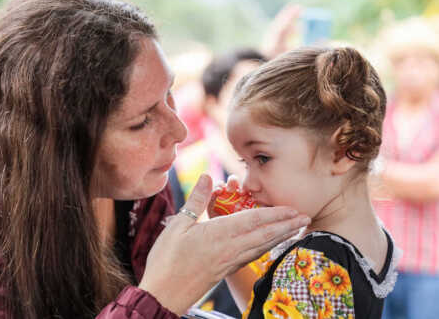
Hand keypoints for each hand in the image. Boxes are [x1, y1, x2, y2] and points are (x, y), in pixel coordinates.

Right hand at [138, 174, 309, 314]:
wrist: (164, 293)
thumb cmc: (167, 258)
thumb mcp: (179, 224)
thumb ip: (197, 200)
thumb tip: (206, 176)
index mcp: (221, 234)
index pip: (255, 220)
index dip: (276, 214)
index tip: (293, 209)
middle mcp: (231, 249)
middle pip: (266, 235)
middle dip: (287, 226)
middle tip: (305, 218)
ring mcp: (231, 261)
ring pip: (262, 247)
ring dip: (281, 237)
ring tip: (296, 230)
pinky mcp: (227, 270)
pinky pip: (253, 256)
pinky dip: (266, 248)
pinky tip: (270, 246)